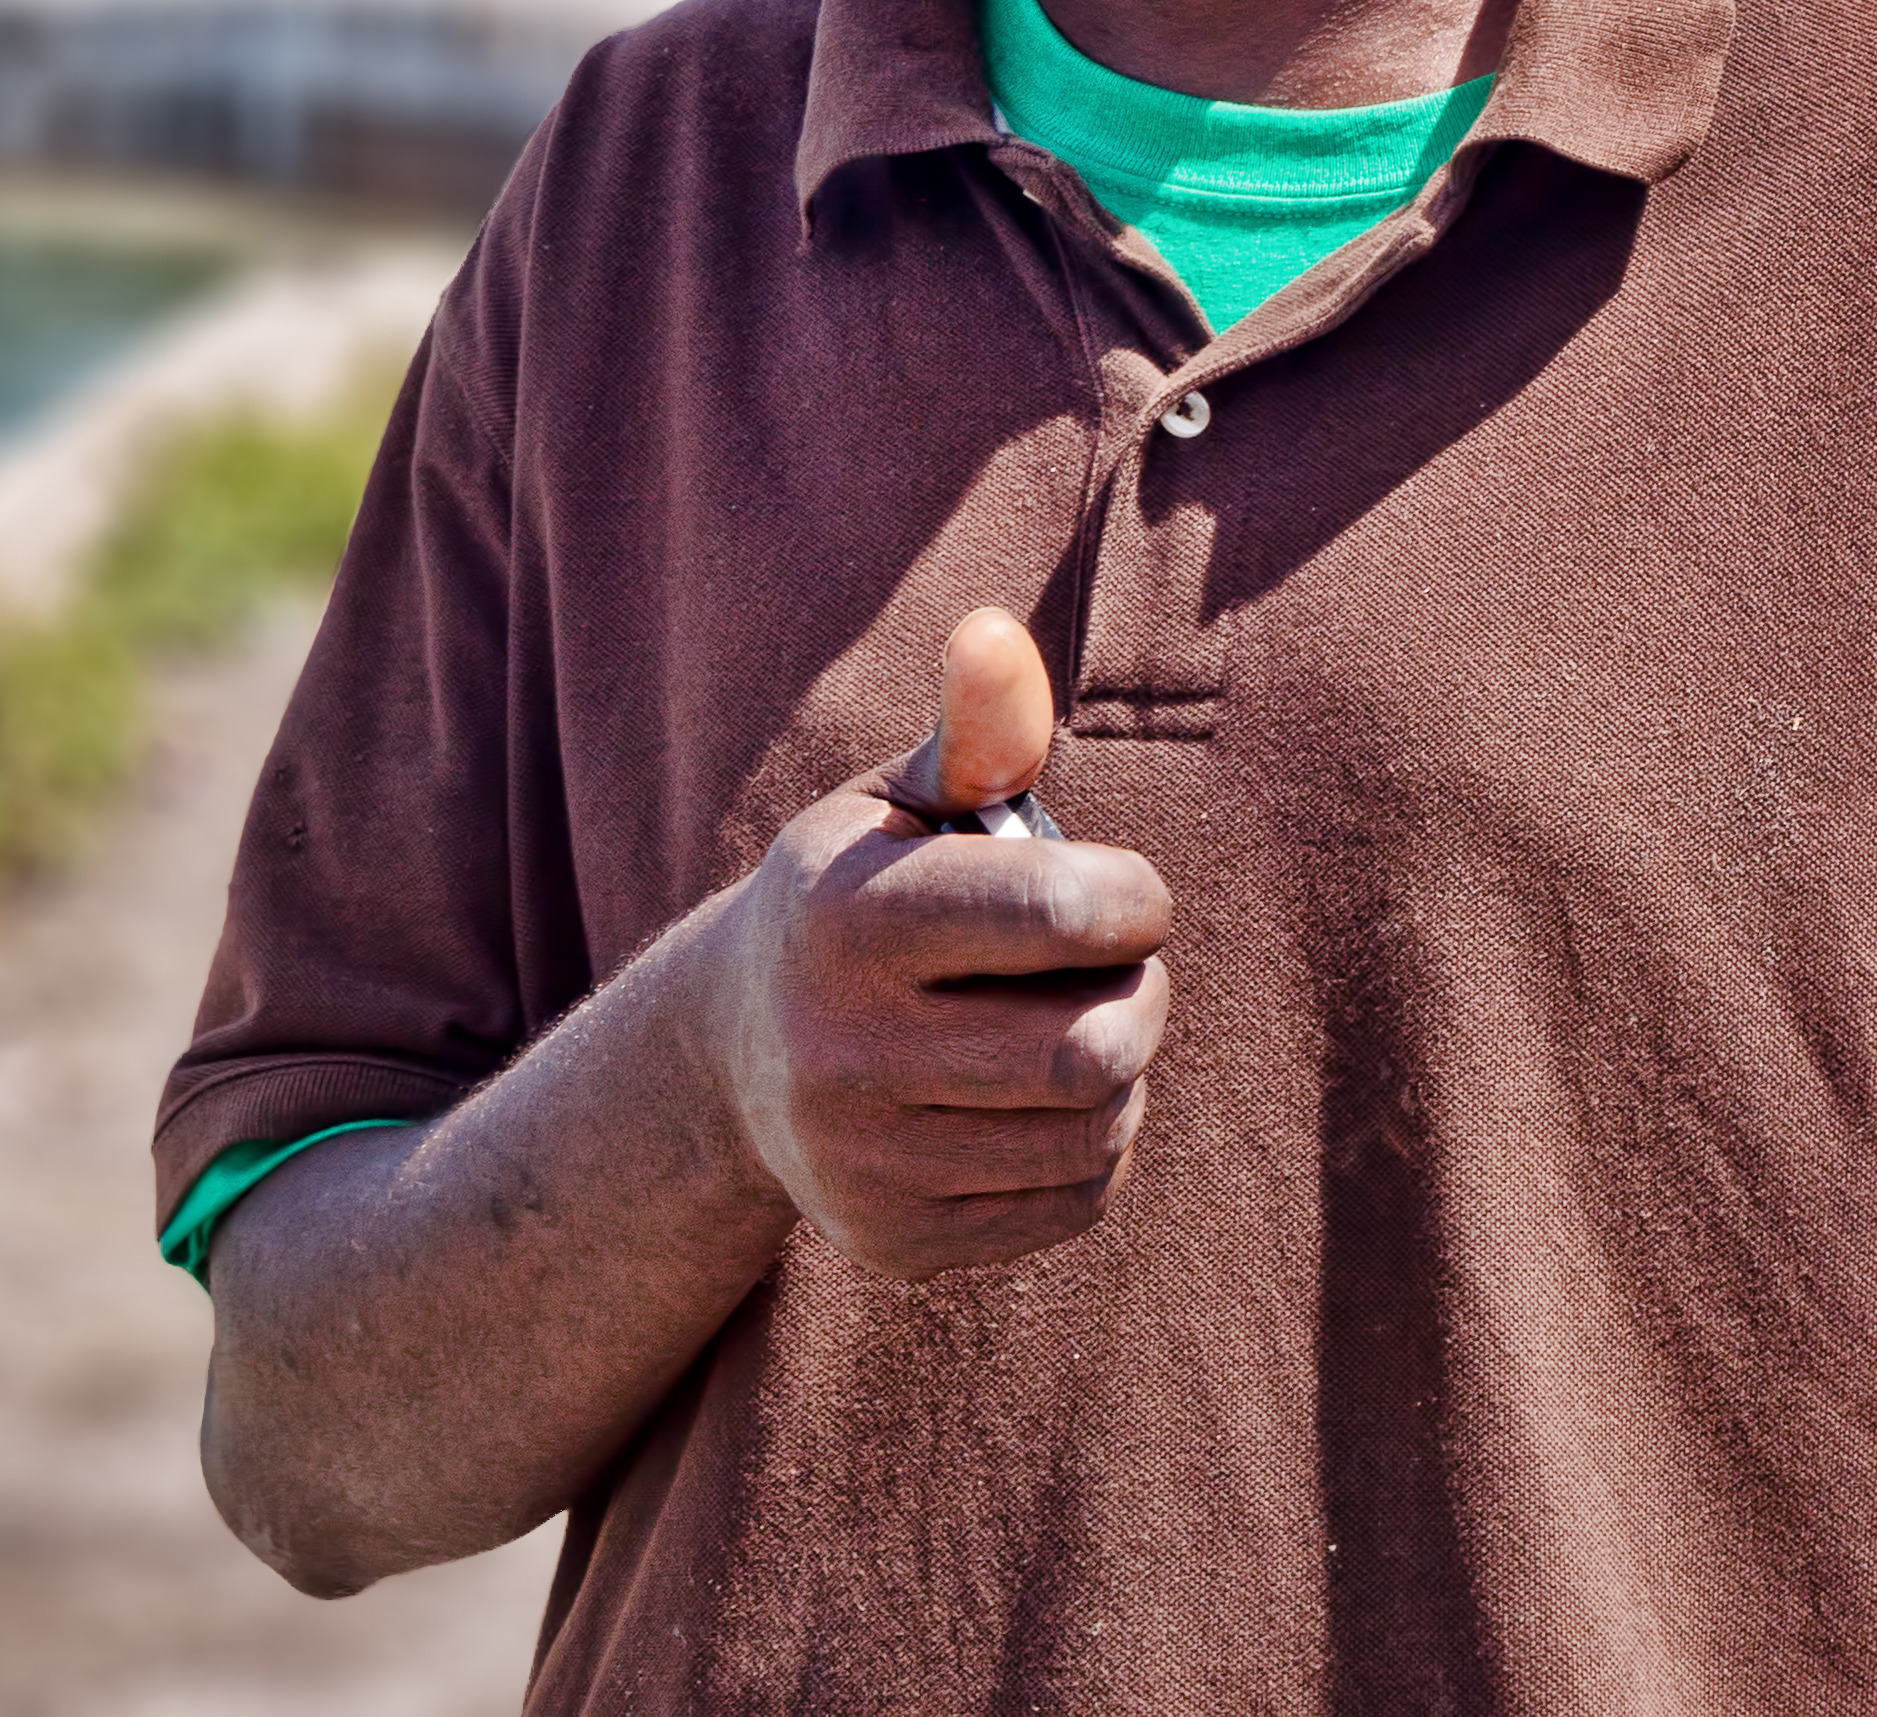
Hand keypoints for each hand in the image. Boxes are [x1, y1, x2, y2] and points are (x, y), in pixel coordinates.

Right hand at [706, 611, 1172, 1277]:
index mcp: (845, 919)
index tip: (1127, 890)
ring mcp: (863, 1165)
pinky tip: (1046, 1098)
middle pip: (1091, 1046)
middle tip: (1120, 964)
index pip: (1058, 912)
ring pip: (1096, 1129)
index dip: (1136, 896)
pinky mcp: (897, 1244)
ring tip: (1082, 1021)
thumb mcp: (895, 806)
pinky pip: (1077, 1201)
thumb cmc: (859, 895)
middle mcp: (839, 1053)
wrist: (733, 1057)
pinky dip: (1099, 1143)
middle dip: (1143, 994)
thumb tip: (994, 632)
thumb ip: (971, 734)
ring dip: (1127, 1067)